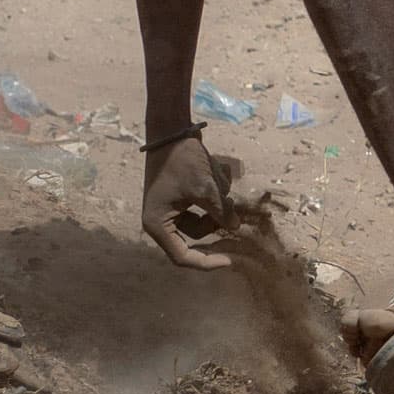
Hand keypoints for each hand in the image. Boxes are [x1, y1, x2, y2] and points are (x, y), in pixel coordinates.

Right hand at [142, 137, 245, 270]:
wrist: (171, 132)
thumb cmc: (182, 160)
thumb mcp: (204, 187)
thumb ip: (219, 211)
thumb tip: (235, 228)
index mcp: (158, 225)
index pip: (183, 256)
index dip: (207, 261)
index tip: (231, 260)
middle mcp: (161, 221)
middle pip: (197, 235)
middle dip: (216, 218)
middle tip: (230, 203)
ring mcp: (170, 209)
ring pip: (203, 219)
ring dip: (217, 202)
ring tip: (218, 178)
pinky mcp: (180, 198)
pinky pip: (202, 205)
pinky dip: (214, 192)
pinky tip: (216, 171)